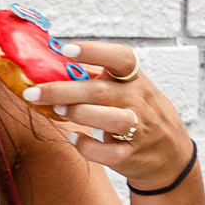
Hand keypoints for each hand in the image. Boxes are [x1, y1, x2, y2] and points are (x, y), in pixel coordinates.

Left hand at [17, 40, 191, 192]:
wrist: (170, 154)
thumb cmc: (139, 114)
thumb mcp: (128, 89)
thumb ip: (99, 78)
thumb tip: (53, 64)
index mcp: (135, 79)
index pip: (120, 58)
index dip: (93, 51)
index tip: (65, 49)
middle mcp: (139, 101)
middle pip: (100, 91)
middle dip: (63, 91)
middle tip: (34, 92)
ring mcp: (139, 129)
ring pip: (110, 119)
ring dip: (78, 114)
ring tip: (57, 111)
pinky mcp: (132, 155)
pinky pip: (109, 153)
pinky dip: (87, 146)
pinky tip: (73, 138)